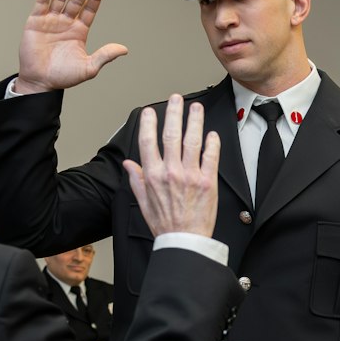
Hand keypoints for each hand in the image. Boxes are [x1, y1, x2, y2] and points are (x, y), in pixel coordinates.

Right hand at [15, 0, 128, 92]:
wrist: (40, 82)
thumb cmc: (63, 76)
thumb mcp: (89, 68)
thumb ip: (105, 56)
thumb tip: (124, 49)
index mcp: (79, 31)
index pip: (89, 9)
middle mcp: (66, 22)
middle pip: (76, 0)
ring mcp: (51, 20)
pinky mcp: (36, 21)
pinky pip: (42, 3)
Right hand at [125, 96, 220, 238]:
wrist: (185, 241)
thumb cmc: (165, 225)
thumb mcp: (144, 203)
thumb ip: (136, 180)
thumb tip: (128, 164)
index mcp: (152, 175)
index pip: (147, 141)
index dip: (149, 122)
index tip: (150, 111)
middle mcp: (170, 172)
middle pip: (171, 134)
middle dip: (173, 113)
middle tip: (175, 99)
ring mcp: (190, 175)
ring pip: (192, 140)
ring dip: (194, 120)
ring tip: (196, 108)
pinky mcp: (207, 182)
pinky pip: (210, 156)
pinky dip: (211, 142)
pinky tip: (211, 134)